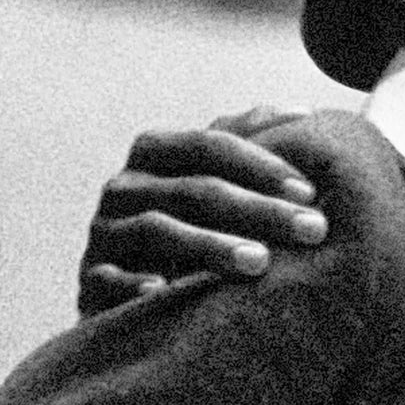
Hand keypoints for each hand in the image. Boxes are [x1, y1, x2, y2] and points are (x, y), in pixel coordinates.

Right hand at [79, 108, 325, 313]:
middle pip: (194, 190)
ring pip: (158, 230)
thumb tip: (305, 112)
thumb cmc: (186, 228)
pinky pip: (109, 280)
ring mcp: (104, 234)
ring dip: (211, 245)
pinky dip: (134, 285)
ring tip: (262, 262)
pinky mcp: (90, 282)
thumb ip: (248, 144)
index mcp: (154, 154)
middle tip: (313, 229)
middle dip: (259, 209)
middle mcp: (124, 187)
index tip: (312, 191)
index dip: (261, 163)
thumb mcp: (210, 182)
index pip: (208, 145)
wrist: (123, 290)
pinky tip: (164, 292)